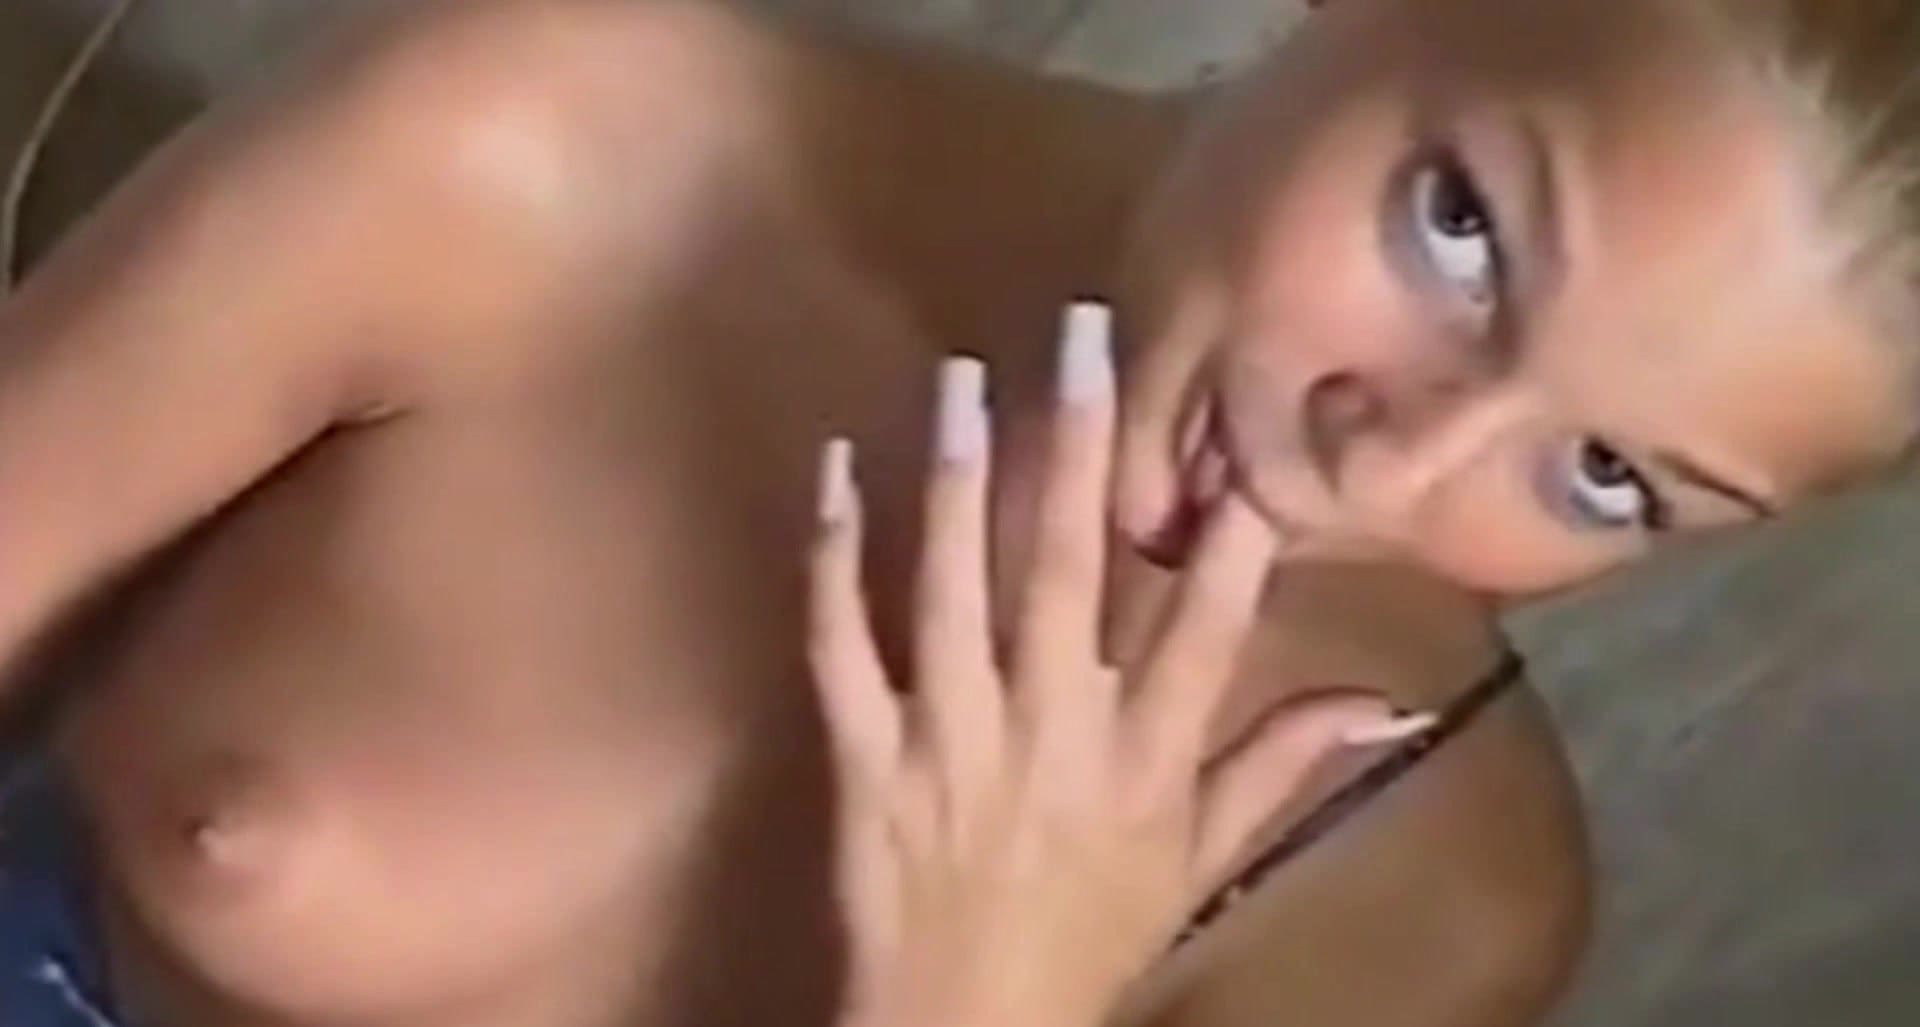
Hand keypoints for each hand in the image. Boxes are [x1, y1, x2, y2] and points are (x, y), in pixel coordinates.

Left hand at [809, 304, 1428, 1026]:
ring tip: (962, 377)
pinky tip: (834, 473)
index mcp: (1144, 761)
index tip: (1246, 436)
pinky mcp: (865, 757)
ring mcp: (948, 742)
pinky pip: (841, 644)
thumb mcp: (1204, 864)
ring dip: (957, 476)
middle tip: (1083, 338)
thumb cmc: (1093, 941)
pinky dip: (834, 559)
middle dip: (1079, 447)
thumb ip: (1284, 769)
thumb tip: (1392, 706)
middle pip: (1068, 574)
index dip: (1230, 533)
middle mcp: (1050, 736)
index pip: (1204, 630)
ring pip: (952, 589)